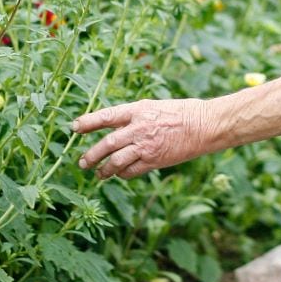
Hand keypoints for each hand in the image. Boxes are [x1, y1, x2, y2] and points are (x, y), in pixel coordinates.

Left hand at [73, 98, 214, 178]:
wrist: (205, 125)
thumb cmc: (182, 112)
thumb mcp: (154, 106)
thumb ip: (134, 117)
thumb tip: (115, 127)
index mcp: (138, 110)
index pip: (106, 116)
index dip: (88, 122)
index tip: (74, 128)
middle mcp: (139, 128)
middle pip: (107, 143)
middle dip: (92, 154)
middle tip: (82, 162)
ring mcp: (147, 146)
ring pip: (117, 160)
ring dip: (105, 169)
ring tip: (98, 174)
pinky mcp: (155, 160)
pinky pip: (132, 171)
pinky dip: (123, 174)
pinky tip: (120, 175)